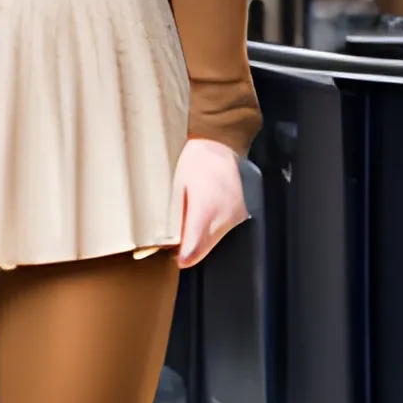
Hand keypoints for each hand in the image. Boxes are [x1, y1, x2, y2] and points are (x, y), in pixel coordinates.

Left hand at [175, 137, 247, 266]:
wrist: (217, 144)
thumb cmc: (192, 161)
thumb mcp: (173, 187)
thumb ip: (169, 215)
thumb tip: (163, 237)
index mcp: (205, 209)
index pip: (195, 248)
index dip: (183, 257)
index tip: (174, 258)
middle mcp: (224, 216)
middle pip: (204, 247)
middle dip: (188, 250)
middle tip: (172, 246)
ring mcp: (234, 215)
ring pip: (214, 240)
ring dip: (199, 240)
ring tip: (183, 230)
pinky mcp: (239, 212)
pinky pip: (222, 230)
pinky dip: (209, 230)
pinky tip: (197, 220)